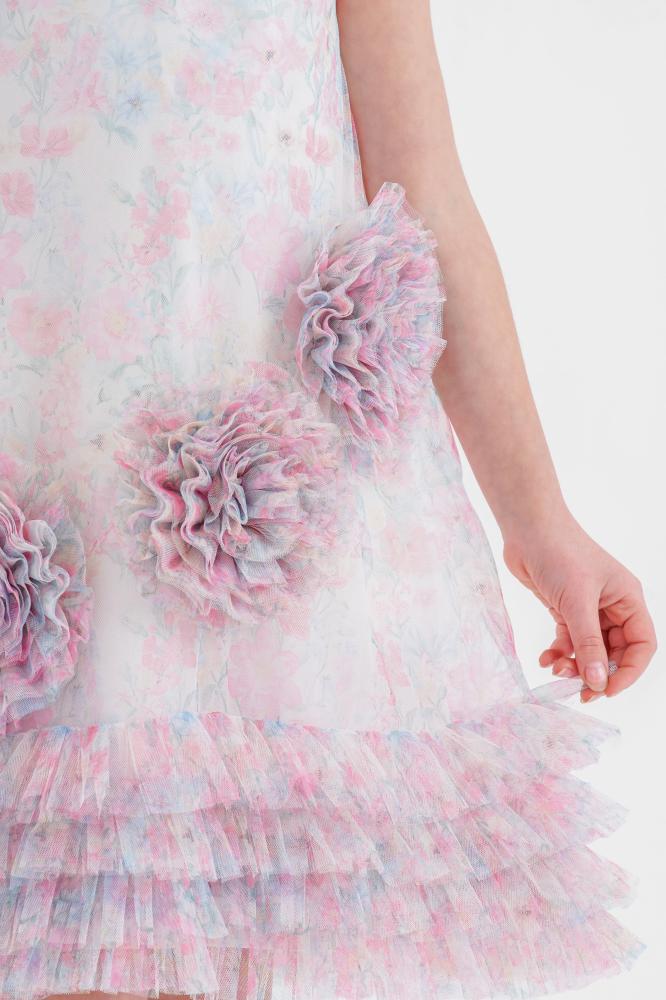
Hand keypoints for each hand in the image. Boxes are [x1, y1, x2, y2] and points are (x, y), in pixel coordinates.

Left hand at [502, 510, 656, 702]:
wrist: (527, 528)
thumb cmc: (559, 554)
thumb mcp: (577, 603)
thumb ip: (588, 644)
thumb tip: (598, 680)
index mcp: (628, 599)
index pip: (641, 645)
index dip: (628, 671)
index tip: (606, 689)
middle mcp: (612, 605)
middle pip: (615, 651)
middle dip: (597, 672)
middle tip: (579, 692)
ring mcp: (588, 608)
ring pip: (589, 649)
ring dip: (575, 665)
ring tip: (556, 670)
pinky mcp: (564, 608)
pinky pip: (568, 640)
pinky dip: (559, 653)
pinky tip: (545, 659)